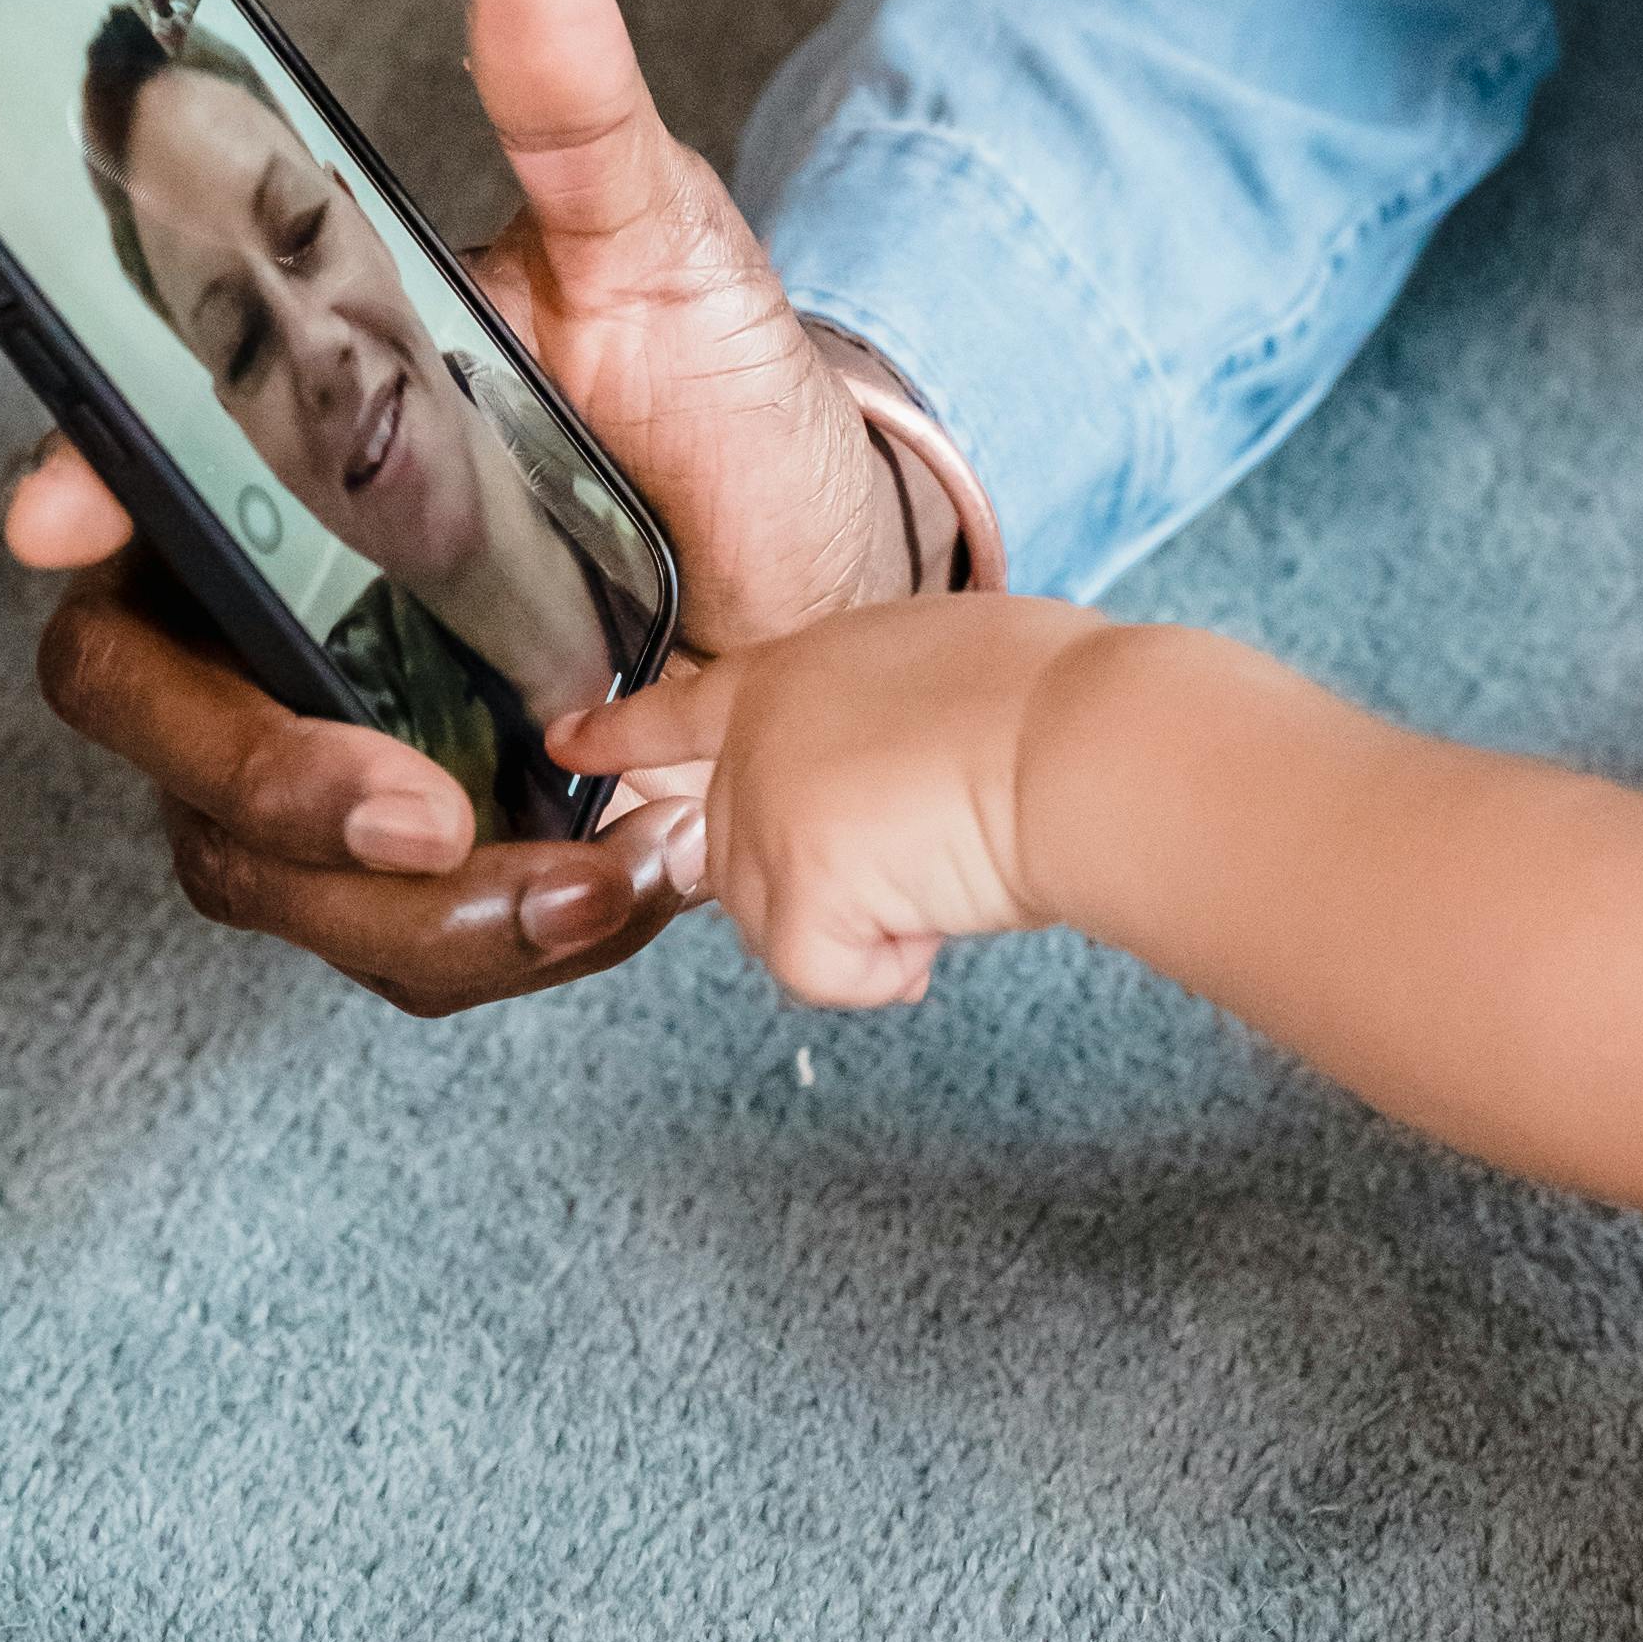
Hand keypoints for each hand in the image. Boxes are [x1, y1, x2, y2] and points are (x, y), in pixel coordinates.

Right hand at [3, 0, 927, 1015]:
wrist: (834, 571)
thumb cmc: (714, 391)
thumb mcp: (665, 247)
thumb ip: (586, 118)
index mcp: (293, 424)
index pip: (118, 452)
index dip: (70, 478)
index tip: (57, 509)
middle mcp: (269, 576)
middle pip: (133, 689)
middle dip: (245, 764)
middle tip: (412, 801)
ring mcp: (319, 715)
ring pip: (239, 848)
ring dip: (390, 898)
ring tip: (577, 867)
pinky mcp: (404, 842)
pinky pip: (368, 933)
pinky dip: (476, 939)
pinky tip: (605, 888)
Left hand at [556, 595, 1106, 1012]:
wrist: (1075, 738)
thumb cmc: (1049, 699)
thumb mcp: (929, 667)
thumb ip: (861, 719)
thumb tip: (878, 788)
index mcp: (791, 668)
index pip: (685, 709)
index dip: (625, 732)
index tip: (567, 739)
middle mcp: (754, 737)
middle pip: (742, 857)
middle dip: (828, 882)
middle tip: (923, 848)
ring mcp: (760, 810)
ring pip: (780, 926)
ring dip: (869, 925)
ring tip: (945, 865)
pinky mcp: (789, 883)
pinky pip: (820, 973)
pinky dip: (884, 971)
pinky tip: (934, 915)